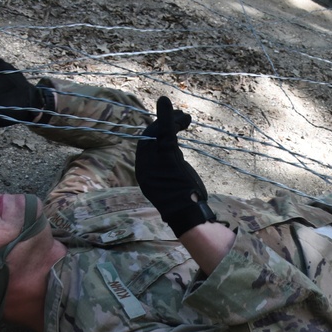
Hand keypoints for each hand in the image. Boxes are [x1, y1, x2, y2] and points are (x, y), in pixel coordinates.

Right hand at [135, 97, 215, 236]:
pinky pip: (166, 135)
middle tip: (182, 117)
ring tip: (185, 118)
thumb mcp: (171, 182)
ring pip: (158, 133)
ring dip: (171, 120)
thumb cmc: (184, 201)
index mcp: (143, 172)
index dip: (158, 131)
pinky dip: (170, 120)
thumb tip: (170, 152)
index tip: (173, 123)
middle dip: (165, 123)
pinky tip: (181, 116)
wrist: (187, 214)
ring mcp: (153, 162)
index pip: (146, 144)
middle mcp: (144, 166)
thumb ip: (168, 165)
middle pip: (150, 136)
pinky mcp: (165, 158)